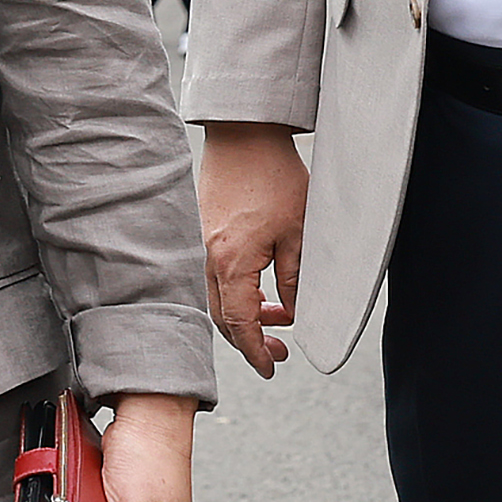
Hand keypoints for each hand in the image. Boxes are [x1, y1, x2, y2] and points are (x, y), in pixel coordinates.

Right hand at [199, 124, 308, 377]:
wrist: (244, 134)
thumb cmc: (273, 177)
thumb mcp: (298, 233)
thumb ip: (295, 279)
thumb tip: (293, 313)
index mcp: (232, 263)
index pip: (241, 324)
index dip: (257, 352)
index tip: (271, 367)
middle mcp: (209, 258)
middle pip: (224, 318)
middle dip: (251, 341)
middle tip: (279, 353)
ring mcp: (203, 245)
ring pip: (219, 298)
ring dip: (246, 315)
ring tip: (278, 317)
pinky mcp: (206, 232)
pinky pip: (217, 277)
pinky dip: (238, 293)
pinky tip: (261, 288)